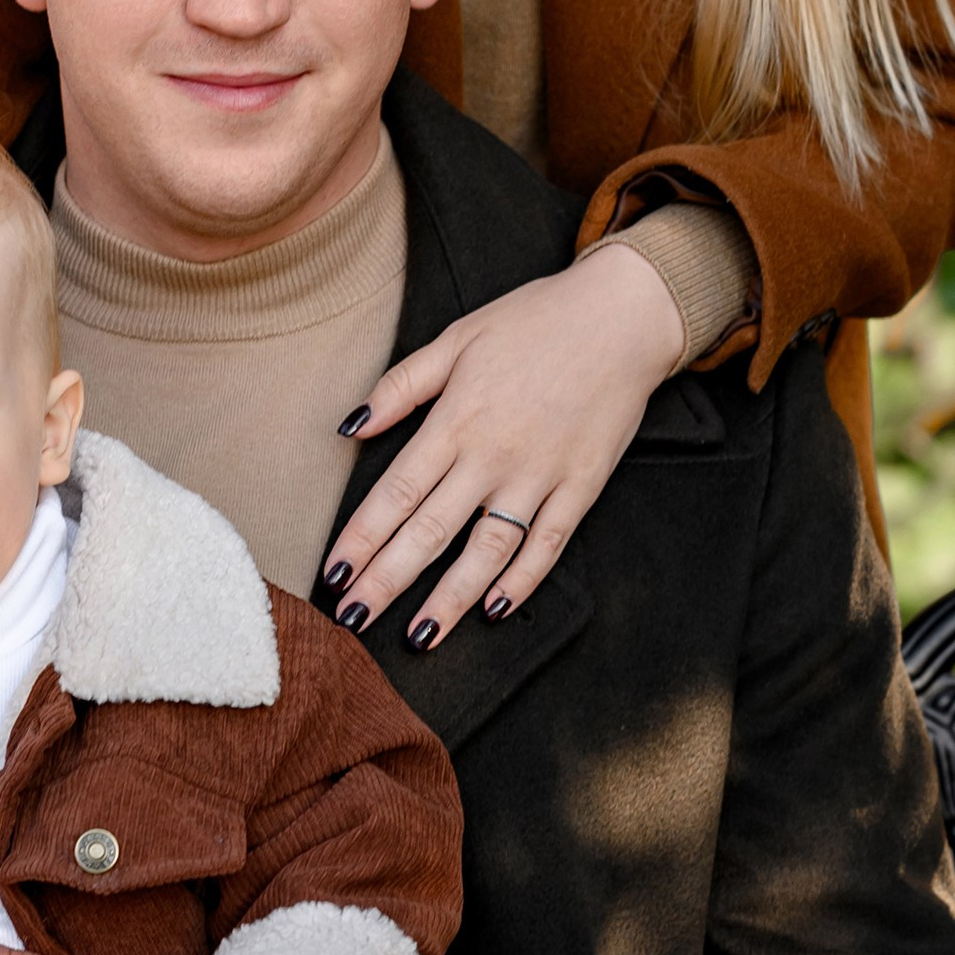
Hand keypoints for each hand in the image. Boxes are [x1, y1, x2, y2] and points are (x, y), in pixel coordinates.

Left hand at [322, 243, 682, 644]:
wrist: (622, 316)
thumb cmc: (535, 322)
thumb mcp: (458, 338)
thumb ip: (402, 386)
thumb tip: (351, 425)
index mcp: (456, 420)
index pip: (396, 493)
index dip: (361, 538)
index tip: (332, 573)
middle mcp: (493, 455)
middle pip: (430, 531)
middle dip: (386, 581)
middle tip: (351, 621)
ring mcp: (540, 475)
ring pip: (486, 551)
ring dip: (449, 598)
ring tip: (418, 637)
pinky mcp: (581, 486)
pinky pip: (547, 544)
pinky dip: (521, 580)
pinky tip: (494, 609)